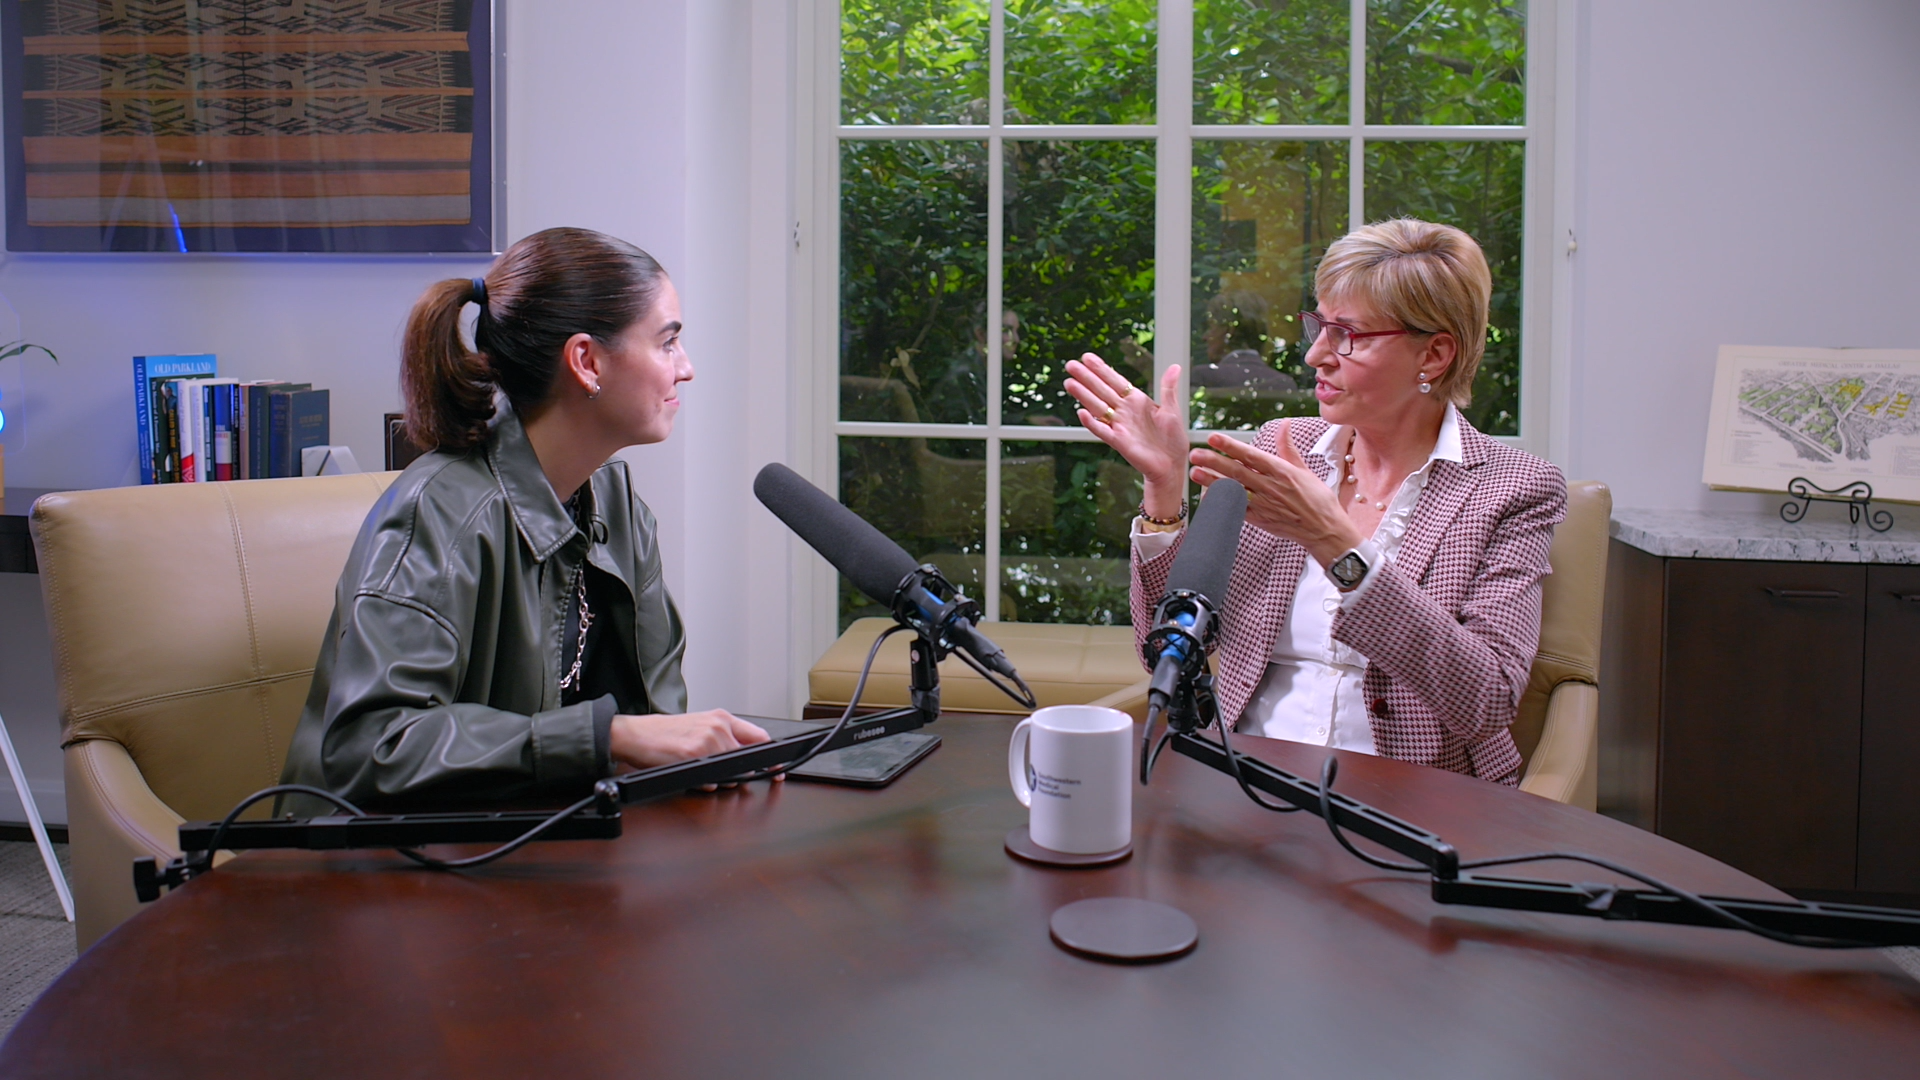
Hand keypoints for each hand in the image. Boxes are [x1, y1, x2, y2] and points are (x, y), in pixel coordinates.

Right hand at [610, 710, 780, 787]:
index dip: (770, 758)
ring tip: (700, 770)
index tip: (777, 769)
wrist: (636, 734)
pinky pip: (712, 780)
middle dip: (739, 774)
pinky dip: (706, 784)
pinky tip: (692, 775)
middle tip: (722, 774)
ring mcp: (707, 741)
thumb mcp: (700, 726)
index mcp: (722, 718)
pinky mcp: (693, 756)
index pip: (760, 737)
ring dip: (722, 780)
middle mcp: (718, 727)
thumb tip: (748, 758)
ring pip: (731, 773)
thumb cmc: (666, 732)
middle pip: (746, 761)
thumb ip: (726, 737)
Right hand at [1065, 354, 1188, 515]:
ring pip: (1097, 407)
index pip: (1115, 381)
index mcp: (1136, 401)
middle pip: (1101, 390)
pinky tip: (1082, 413)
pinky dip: (1092, 423)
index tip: (1087, 357)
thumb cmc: (1172, 440)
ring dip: (1083, 395)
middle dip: (1086, 377)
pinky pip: (1102, 431)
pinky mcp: (1119, 441)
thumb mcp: (1172, 410)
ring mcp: (1120, 426)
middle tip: (1070, 364)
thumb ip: (1168, 388)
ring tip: (1069, 383)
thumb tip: (1175, 366)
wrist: (1171, 465)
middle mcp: (1124, 411)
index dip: (1101, 369)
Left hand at [1187, 419, 1362, 565]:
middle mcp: (1271, 487)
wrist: (1325, 530)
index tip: (1214, 438)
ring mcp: (1265, 505)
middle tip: (1196, 453)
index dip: (1231, 446)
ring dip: (1213, 482)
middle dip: (1215, 462)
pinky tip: (1208, 496)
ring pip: (1234, 491)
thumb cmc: (1317, 499)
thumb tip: (1284, 423)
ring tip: (1195, 472)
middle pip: (1238, 472)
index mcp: (1282, 471)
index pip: (1252, 455)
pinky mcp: (1261, 520)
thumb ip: (1288, 447)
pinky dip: (1223, 503)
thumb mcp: (1304, 470)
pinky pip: (1237, 510)